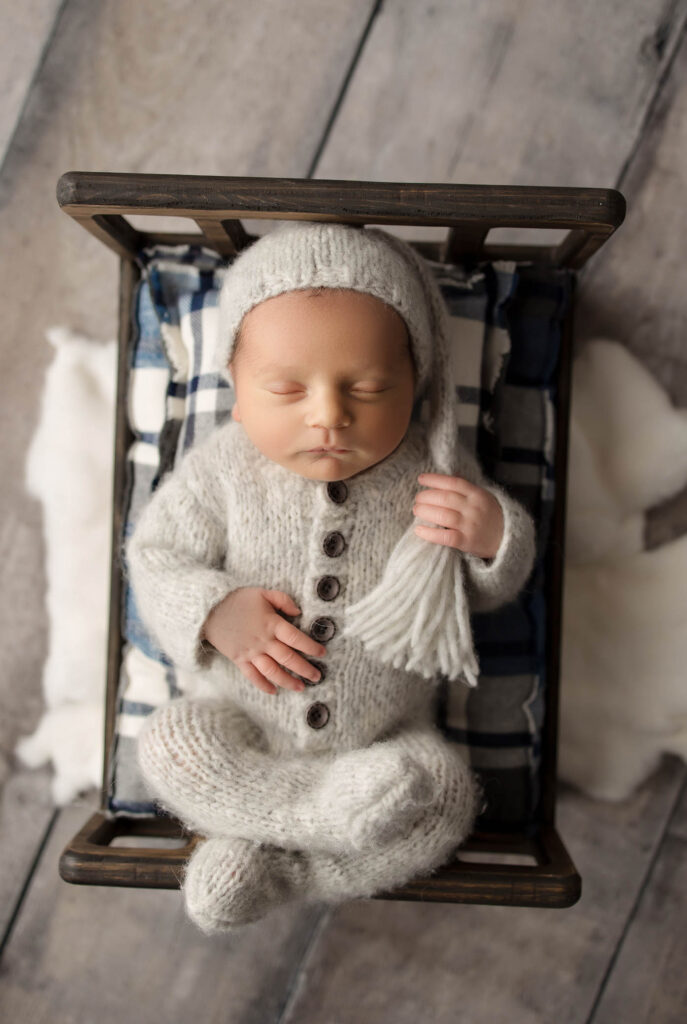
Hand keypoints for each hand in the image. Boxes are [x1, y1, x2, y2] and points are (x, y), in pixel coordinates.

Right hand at [202, 588, 325, 695]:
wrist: (209, 609)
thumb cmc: (237, 599)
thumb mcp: (262, 593)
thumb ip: (283, 600)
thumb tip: (298, 612)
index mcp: (272, 624)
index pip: (296, 639)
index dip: (311, 647)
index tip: (322, 653)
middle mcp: (263, 641)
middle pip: (288, 659)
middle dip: (305, 669)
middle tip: (317, 676)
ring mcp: (251, 652)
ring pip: (273, 671)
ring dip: (288, 681)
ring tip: (300, 688)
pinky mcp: (239, 659)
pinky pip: (253, 676)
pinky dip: (263, 685)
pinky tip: (274, 691)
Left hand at [413, 472, 503, 558]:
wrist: (507, 539)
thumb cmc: (490, 516)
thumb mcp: (483, 497)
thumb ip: (467, 487)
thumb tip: (449, 474)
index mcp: (477, 494)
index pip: (454, 483)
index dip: (435, 479)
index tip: (421, 479)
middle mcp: (474, 508)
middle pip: (445, 498)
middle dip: (427, 496)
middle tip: (417, 498)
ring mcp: (471, 525)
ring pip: (443, 515)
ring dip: (425, 511)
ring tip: (416, 510)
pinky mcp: (467, 541)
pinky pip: (445, 536)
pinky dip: (430, 533)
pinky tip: (419, 529)